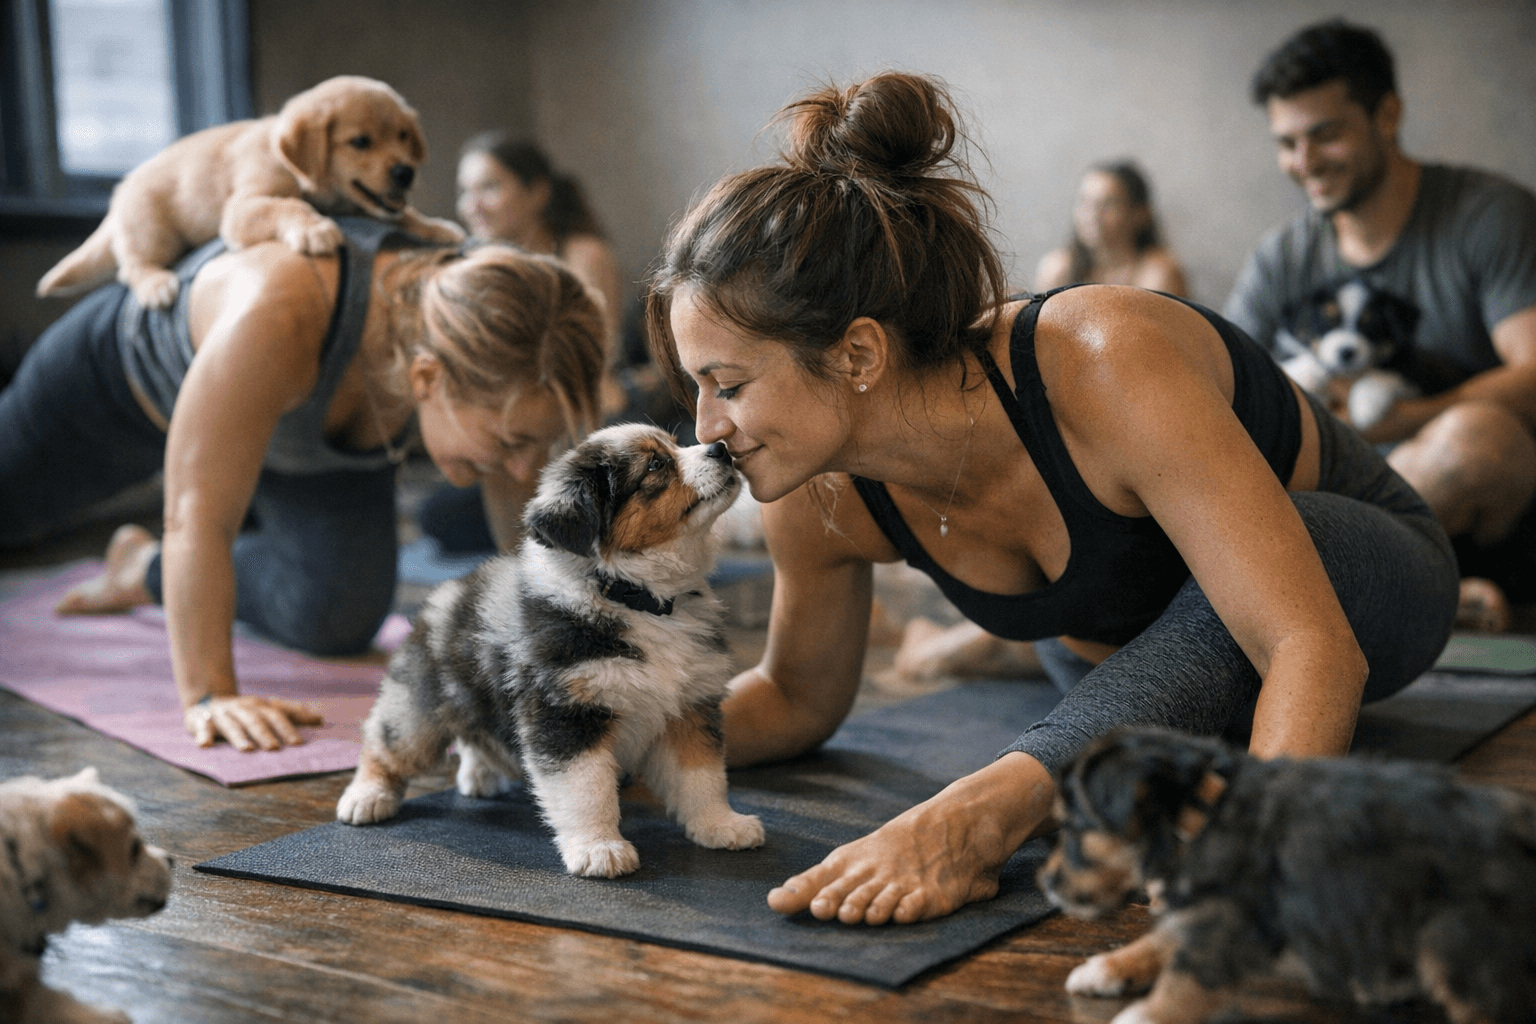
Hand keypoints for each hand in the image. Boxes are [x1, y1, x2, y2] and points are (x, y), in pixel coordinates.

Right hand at [184, 695, 323, 750]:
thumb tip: (320, 720)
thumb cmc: (246, 709)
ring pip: (232, 725)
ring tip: (247, 750)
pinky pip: (201, 727)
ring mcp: (222, 714)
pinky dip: (203, 735)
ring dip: (239, 737)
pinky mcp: (201, 720)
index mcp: (260, 705)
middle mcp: (242, 708)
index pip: (276, 715)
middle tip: (275, 749)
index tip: (299, 743)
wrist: (208, 698)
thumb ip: (292, 712)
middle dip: (265, 734)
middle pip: (256, 720)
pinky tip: (205, 745)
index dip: (287, 727)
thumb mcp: (268, 707)